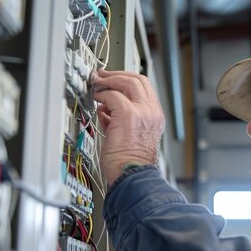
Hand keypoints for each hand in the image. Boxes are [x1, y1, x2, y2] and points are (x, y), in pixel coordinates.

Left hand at [92, 70, 164, 184]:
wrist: (132, 176)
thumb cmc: (129, 164)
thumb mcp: (128, 136)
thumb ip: (119, 119)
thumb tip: (105, 110)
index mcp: (154, 117)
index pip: (144, 88)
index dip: (126, 80)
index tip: (112, 81)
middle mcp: (152, 112)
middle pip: (138, 79)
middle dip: (116, 75)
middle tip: (101, 77)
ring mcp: (142, 112)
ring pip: (127, 82)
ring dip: (108, 81)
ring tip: (96, 86)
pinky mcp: (128, 115)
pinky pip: (113, 95)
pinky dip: (102, 95)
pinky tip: (96, 101)